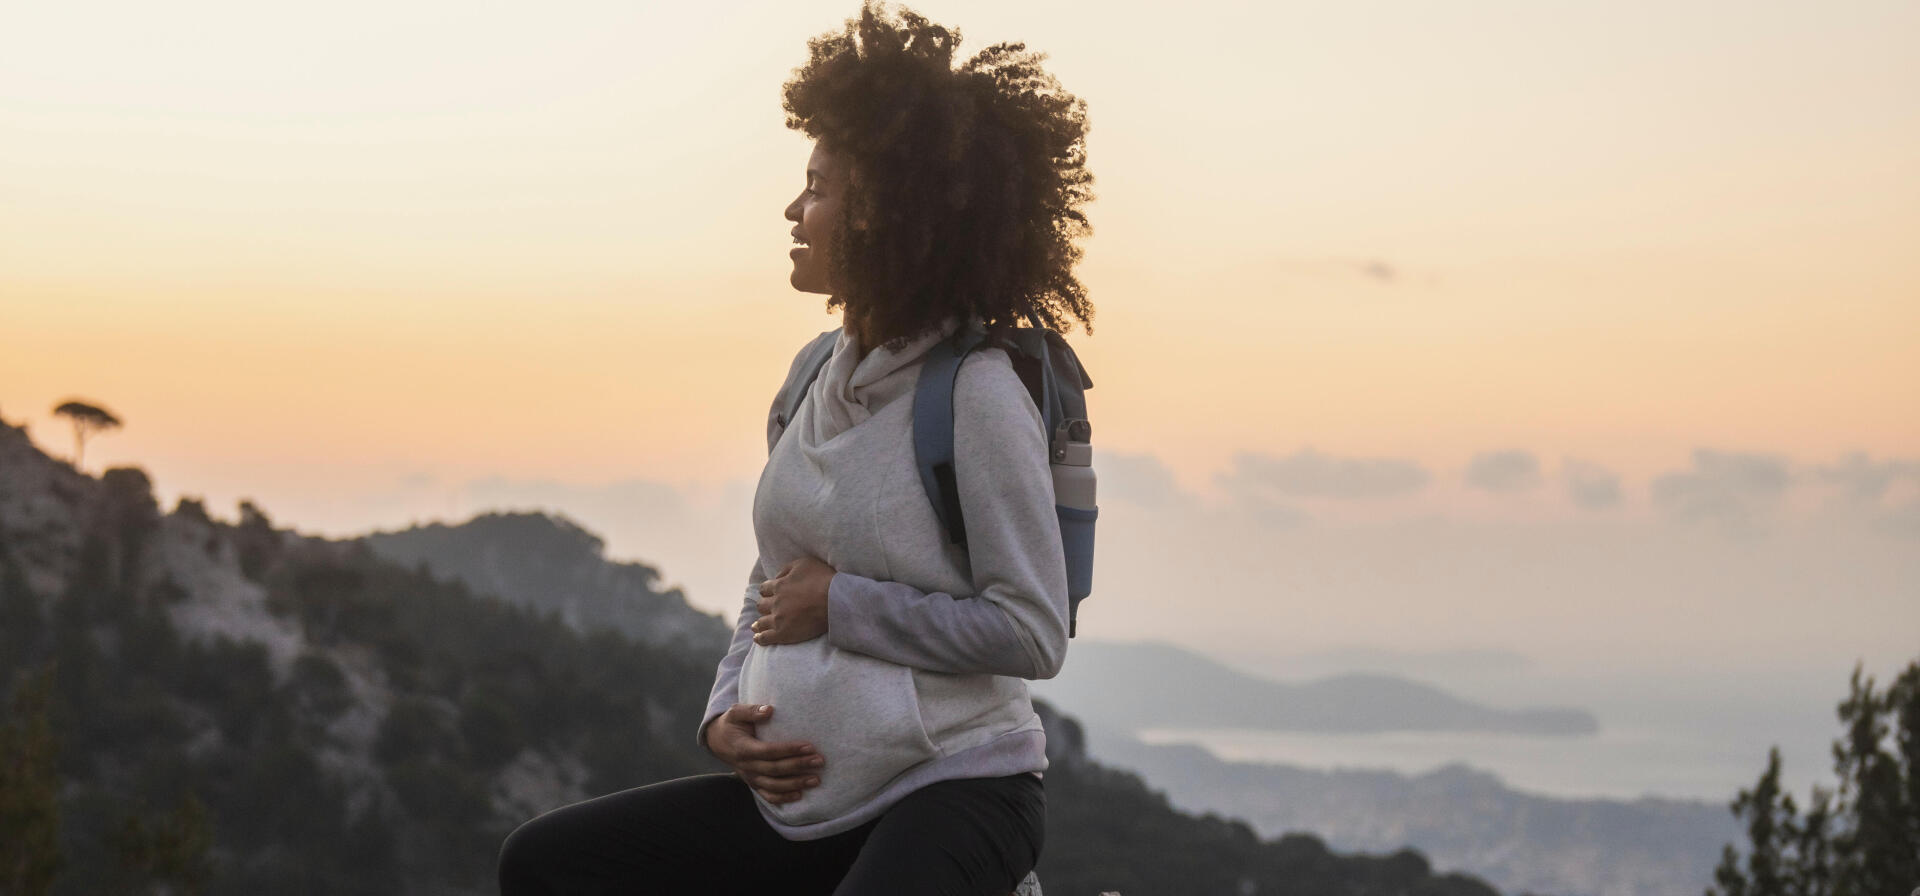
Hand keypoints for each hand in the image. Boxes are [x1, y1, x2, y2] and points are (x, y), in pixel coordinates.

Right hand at [704, 703, 826, 804]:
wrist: (718, 741)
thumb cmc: (731, 724)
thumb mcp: (735, 712)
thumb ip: (751, 711)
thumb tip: (769, 710)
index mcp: (743, 748)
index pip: (769, 751)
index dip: (789, 750)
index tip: (809, 746)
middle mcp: (747, 766)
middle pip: (775, 770)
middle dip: (799, 766)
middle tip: (819, 761)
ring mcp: (750, 777)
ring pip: (774, 786)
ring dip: (796, 784)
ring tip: (816, 780)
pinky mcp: (754, 784)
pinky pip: (768, 796)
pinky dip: (783, 798)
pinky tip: (800, 795)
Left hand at [752, 556, 833, 645]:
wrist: (835, 600)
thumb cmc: (822, 579)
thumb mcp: (803, 563)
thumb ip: (786, 569)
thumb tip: (776, 577)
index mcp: (779, 586)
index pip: (764, 589)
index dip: (767, 591)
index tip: (769, 594)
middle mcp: (775, 603)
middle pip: (762, 605)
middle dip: (764, 606)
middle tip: (766, 609)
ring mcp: (779, 619)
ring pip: (762, 622)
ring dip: (758, 623)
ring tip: (755, 626)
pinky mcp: (784, 634)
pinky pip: (766, 638)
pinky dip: (760, 638)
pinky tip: (757, 638)